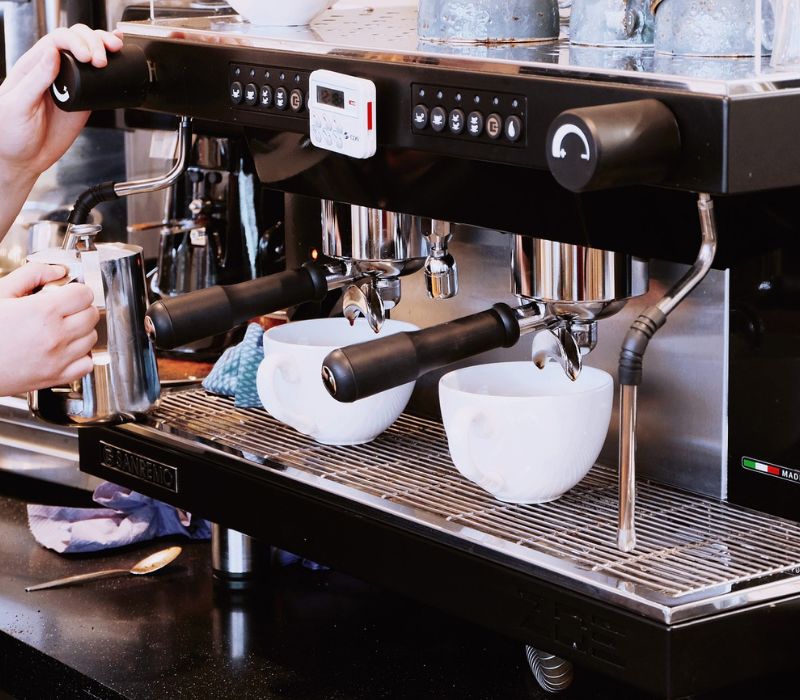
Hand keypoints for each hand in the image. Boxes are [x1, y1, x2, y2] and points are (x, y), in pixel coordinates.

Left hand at [0, 24, 122, 186]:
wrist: (24, 159)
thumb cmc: (10, 133)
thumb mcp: (18, 105)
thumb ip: (35, 79)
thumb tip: (52, 53)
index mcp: (33, 67)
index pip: (56, 41)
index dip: (75, 42)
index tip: (87, 56)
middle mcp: (53, 71)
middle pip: (75, 40)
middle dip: (93, 42)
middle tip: (102, 60)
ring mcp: (70, 84)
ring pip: (88, 54)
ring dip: (103, 46)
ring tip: (115, 51)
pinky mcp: (84, 100)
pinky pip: (99, 80)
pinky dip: (111, 67)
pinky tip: (118, 58)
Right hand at [0, 264, 99, 395]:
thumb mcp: (1, 292)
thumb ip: (32, 274)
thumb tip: (57, 271)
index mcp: (43, 312)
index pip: (85, 294)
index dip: (76, 290)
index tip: (68, 292)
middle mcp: (56, 336)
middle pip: (91, 314)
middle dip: (80, 307)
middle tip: (64, 308)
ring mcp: (59, 359)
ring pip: (92, 338)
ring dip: (82, 330)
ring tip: (61, 327)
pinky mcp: (56, 377)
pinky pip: (87, 364)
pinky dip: (82, 355)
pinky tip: (66, 348)